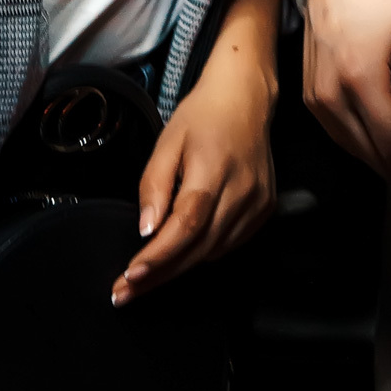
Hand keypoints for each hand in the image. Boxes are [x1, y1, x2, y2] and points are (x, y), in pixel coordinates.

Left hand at [112, 0, 279, 304]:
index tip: (129, 277)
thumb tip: (146, 230)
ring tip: (146, 277)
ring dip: (179, 268)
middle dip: (159, 275)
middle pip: (198, 247)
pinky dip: (204, 252)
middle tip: (125, 293)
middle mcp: (241, 190)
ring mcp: (258, 202)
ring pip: (214, 251)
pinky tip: (183, 251)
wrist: (246, 97)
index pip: (184, 225)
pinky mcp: (265, 208)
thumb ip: (154, 185)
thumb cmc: (202, 115)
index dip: (157, 257)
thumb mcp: (167, 141)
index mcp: (213, 169)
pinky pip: (230, 244)